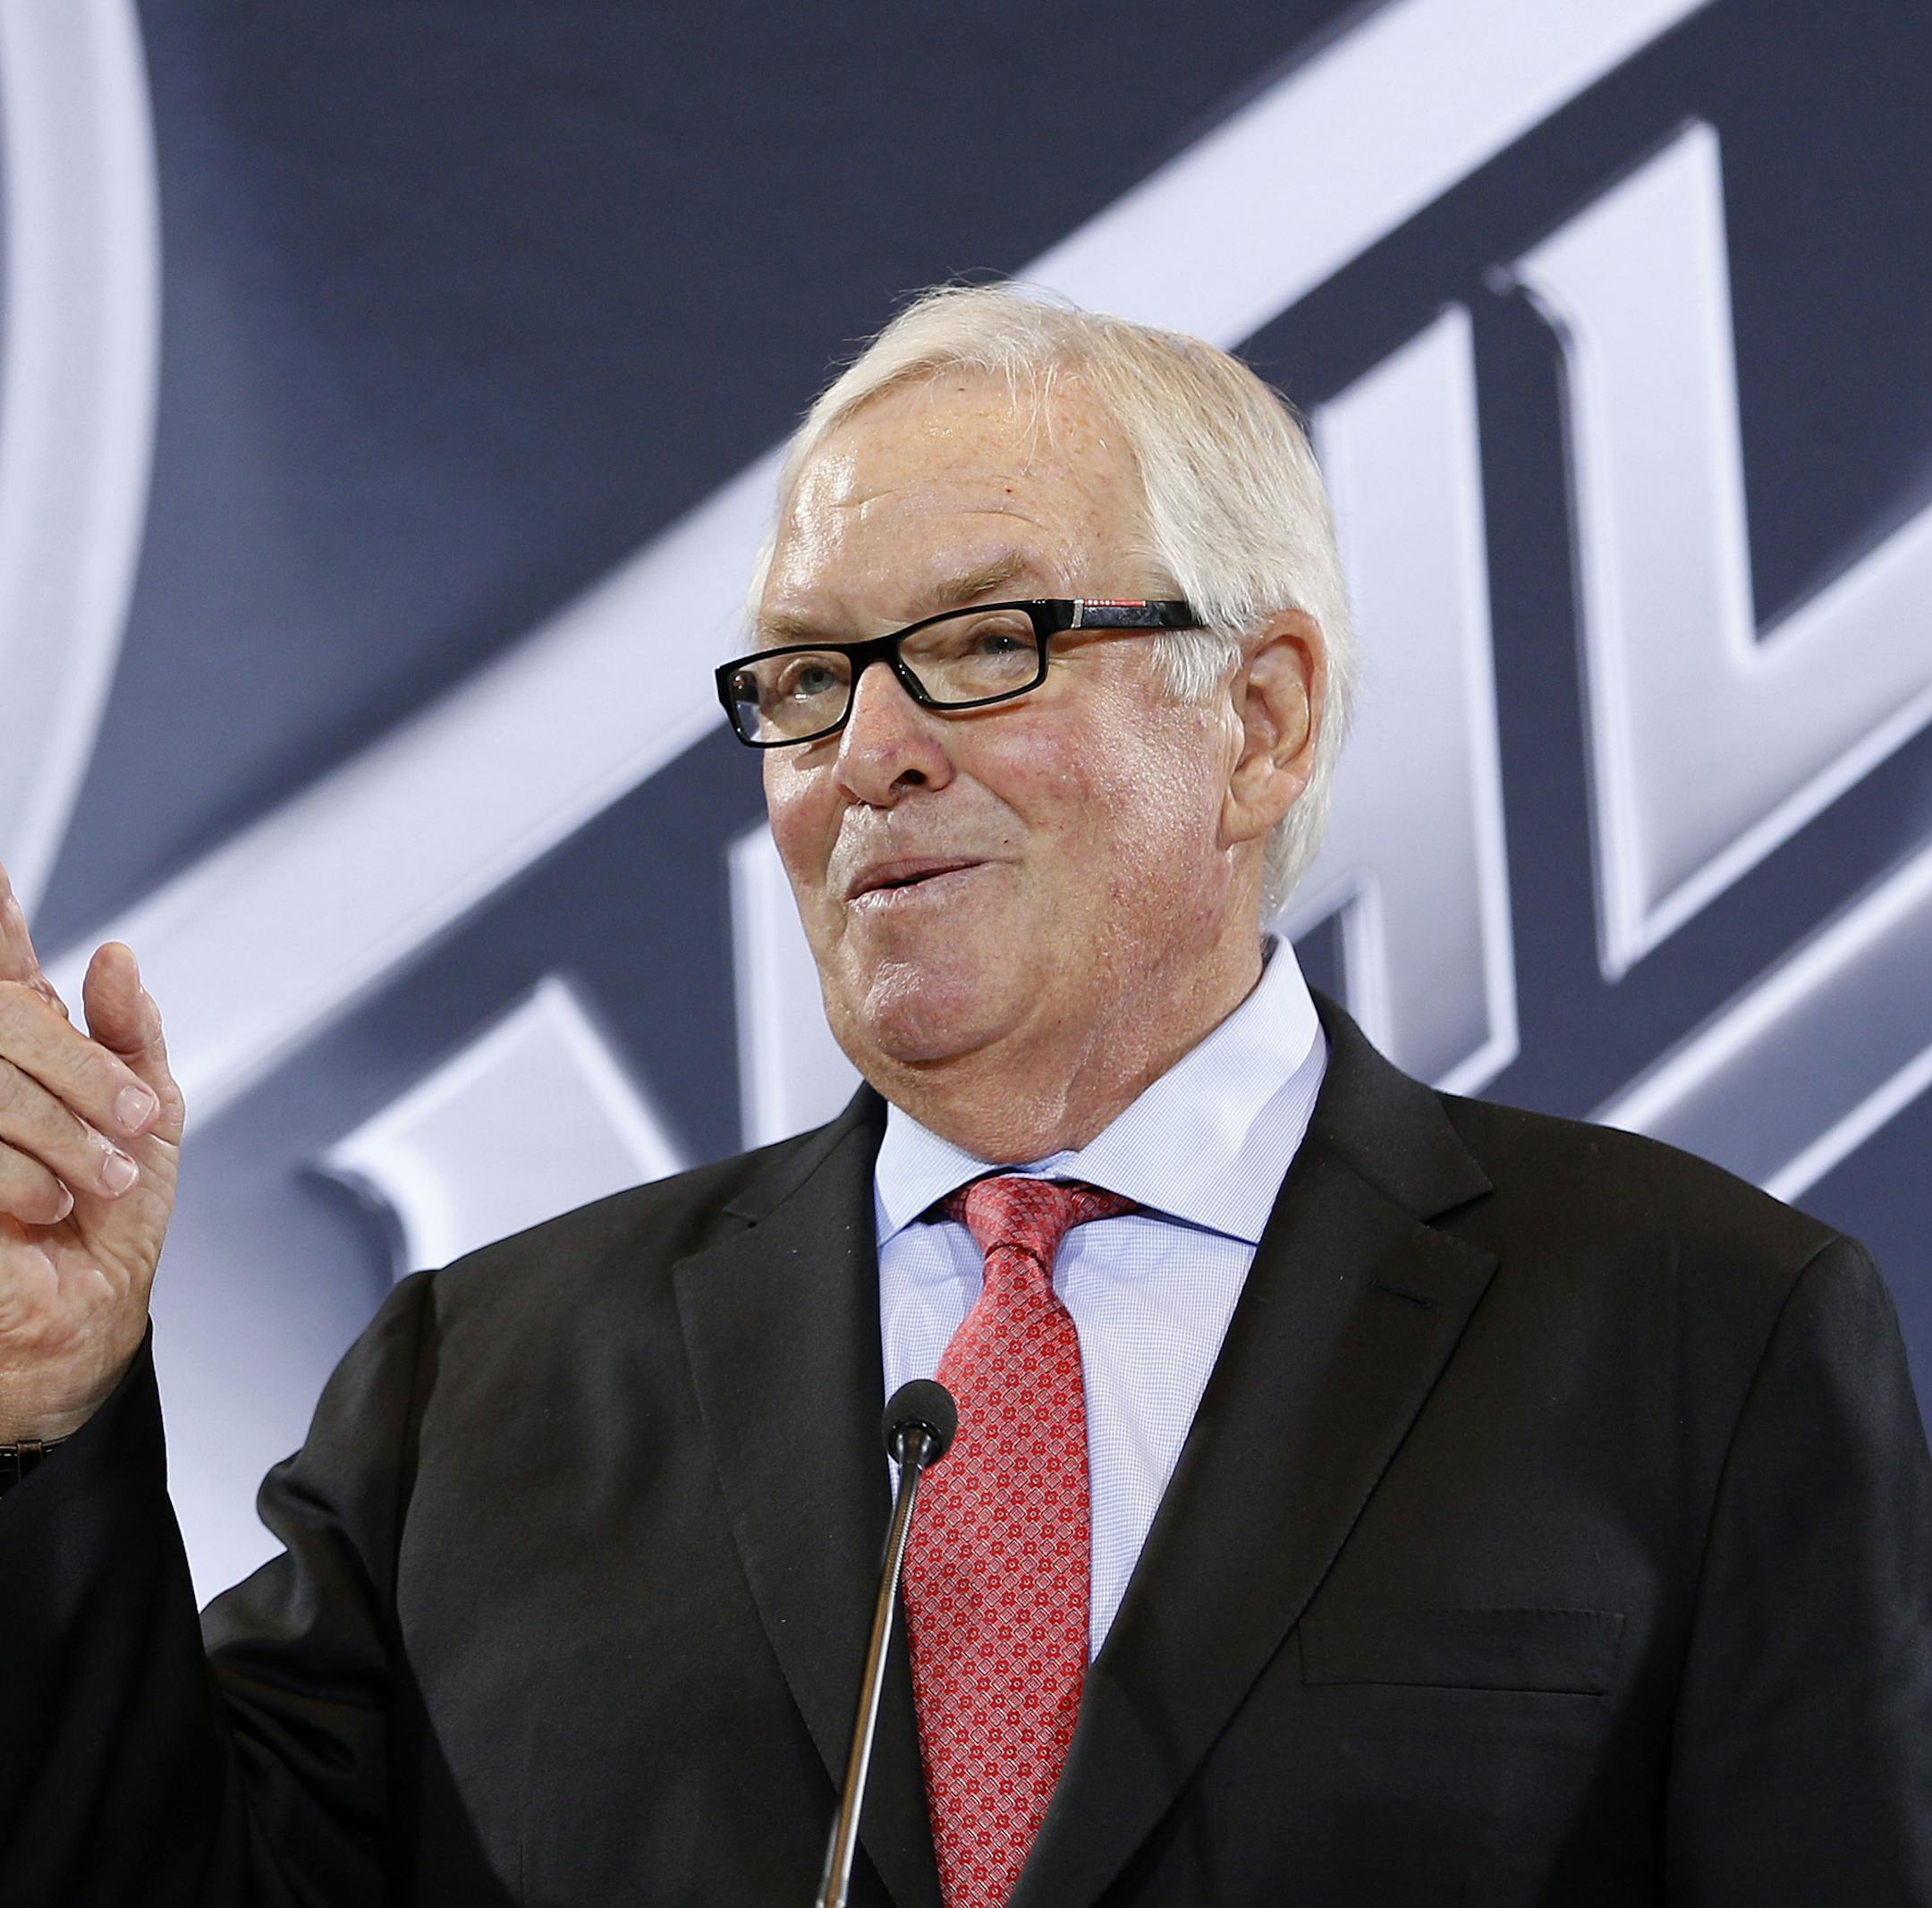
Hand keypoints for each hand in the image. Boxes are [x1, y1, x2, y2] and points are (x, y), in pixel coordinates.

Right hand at [0, 861, 182, 1441]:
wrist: (81, 1317)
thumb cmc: (110, 1221)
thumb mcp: (149, 1118)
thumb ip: (131, 1035)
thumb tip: (116, 958)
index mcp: (21, 1046)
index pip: (1, 967)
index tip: (0, 879)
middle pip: (11, 1021)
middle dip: (84, 1077)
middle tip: (133, 1125)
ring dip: (63, 1137)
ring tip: (96, 1184)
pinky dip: (23, 1177)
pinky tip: (48, 1209)